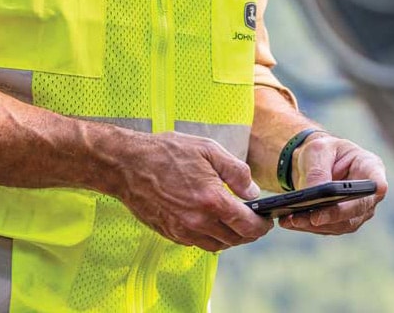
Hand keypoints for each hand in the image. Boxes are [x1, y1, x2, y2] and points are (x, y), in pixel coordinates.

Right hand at [115, 132, 272, 251]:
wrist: (127, 164)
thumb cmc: (166, 152)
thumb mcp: (207, 149)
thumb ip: (236, 171)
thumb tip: (253, 192)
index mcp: (212, 201)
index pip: (248, 226)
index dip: (262, 225)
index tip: (266, 219)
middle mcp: (199, 221)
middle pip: (235, 239)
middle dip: (248, 231)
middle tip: (252, 219)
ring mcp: (183, 231)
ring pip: (217, 245)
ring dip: (229, 236)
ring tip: (232, 220)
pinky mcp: (170, 233)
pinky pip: (197, 243)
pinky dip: (208, 235)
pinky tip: (207, 219)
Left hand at [279, 134, 387, 234]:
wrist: (315, 163)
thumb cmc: (323, 152)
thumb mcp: (318, 150)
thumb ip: (318, 170)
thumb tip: (314, 194)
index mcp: (370, 168)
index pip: (376, 183)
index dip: (372, 188)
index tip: (357, 193)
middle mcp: (369, 195)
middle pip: (355, 210)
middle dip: (331, 215)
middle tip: (311, 217)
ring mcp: (357, 212)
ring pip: (340, 224)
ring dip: (315, 225)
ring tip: (291, 220)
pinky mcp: (341, 223)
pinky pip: (326, 228)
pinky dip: (307, 226)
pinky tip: (288, 222)